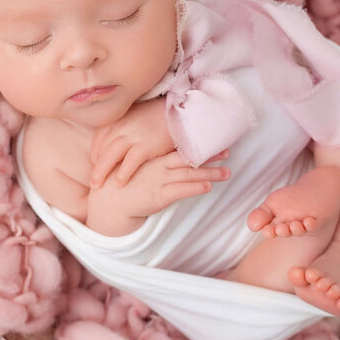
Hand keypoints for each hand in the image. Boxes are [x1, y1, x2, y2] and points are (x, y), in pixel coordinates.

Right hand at [86, 150, 229, 233]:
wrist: (111, 200)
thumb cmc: (126, 182)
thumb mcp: (138, 165)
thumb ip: (154, 159)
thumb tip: (170, 155)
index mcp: (155, 157)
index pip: (181, 148)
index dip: (199, 144)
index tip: (215, 139)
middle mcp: (160, 166)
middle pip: (189, 159)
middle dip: (209, 156)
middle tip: (228, 152)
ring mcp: (160, 180)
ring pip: (189, 174)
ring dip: (210, 174)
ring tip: (227, 173)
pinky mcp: (159, 196)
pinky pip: (180, 190)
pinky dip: (195, 188)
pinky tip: (208, 187)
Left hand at [89, 97, 174, 187]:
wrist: (180, 111)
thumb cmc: (160, 115)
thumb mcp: (138, 115)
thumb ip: (126, 126)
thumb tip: (119, 139)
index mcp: (120, 119)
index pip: (100, 137)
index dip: (96, 153)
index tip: (95, 164)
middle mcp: (123, 127)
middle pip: (102, 149)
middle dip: (96, 167)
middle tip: (92, 182)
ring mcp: (134, 135)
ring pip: (111, 155)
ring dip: (102, 171)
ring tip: (97, 186)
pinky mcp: (147, 144)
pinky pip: (131, 160)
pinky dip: (123, 172)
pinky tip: (119, 183)